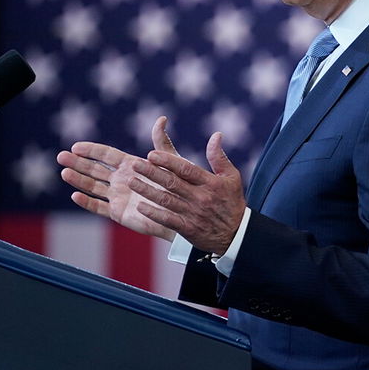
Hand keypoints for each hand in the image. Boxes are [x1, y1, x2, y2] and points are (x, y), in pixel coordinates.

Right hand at [57, 116, 177, 240]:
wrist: (183, 213)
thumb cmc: (179, 187)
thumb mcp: (171, 162)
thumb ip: (161, 142)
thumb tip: (161, 118)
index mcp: (130, 165)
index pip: (106, 155)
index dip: (91, 150)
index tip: (75, 146)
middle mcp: (120, 179)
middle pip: (94, 169)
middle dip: (77, 162)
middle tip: (60, 156)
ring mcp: (117, 196)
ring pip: (92, 187)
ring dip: (77, 180)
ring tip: (64, 172)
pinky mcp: (118, 213)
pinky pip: (99, 207)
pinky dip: (87, 202)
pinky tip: (75, 195)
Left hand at [127, 131, 244, 255]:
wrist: (237, 234)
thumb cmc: (232, 202)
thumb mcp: (231, 177)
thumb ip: (219, 157)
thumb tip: (216, 135)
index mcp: (210, 183)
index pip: (186, 169)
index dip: (168, 161)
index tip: (152, 154)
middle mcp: (200, 197)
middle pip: (172, 183)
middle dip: (152, 173)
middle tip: (135, 164)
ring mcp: (193, 214)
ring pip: (166, 200)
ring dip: (147, 191)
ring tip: (132, 182)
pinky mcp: (188, 228)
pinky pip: (168, 220)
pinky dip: (154, 213)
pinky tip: (141, 206)